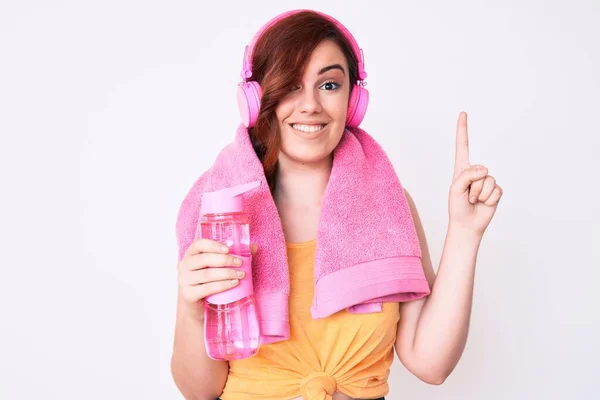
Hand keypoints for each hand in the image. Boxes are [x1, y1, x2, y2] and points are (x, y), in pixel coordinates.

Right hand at [177, 239, 257, 317]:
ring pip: (207, 274)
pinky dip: (222, 285)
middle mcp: (184, 266)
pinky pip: (207, 288)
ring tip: (241, 275)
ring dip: (226, 273)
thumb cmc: (208, 282)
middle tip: (240, 263)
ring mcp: (184, 281)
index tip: (229, 249)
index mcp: (190, 255)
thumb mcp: (217, 268)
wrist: (197, 306)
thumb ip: (234, 256)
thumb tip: (254, 247)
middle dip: (225, 260)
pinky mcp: (188, 295)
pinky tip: (233, 284)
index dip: (214, 245)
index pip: (199, 244)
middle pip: (204, 259)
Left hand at [448, 112, 502, 235]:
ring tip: (474, 200)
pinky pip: (496, 190)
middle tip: (467, 197)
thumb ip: (467, 175)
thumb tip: (485, 169)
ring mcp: (487, 181)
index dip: (463, 130)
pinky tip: (483, 203)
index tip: (463, 113)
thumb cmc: (457, 207)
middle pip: (479, 170)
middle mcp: (475, 172)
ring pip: (488, 180)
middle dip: (472, 186)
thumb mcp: (455, 189)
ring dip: (480, 194)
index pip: (463, 146)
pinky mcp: (496, 190)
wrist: (467, 224)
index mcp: (462, 169)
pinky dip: (488, 199)